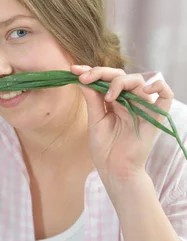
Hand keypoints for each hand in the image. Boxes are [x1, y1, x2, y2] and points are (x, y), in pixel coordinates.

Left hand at [71, 65, 173, 186]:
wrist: (114, 170)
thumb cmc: (105, 149)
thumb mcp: (95, 120)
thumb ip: (92, 99)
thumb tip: (82, 78)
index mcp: (115, 101)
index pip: (107, 79)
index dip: (92, 71)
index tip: (74, 70)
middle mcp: (130, 101)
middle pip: (121, 75)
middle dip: (101, 72)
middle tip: (84, 78)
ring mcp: (143, 107)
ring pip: (138, 81)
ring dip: (120, 81)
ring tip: (107, 96)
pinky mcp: (156, 116)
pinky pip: (165, 95)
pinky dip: (159, 86)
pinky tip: (144, 89)